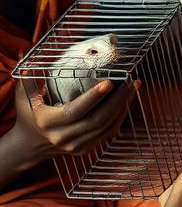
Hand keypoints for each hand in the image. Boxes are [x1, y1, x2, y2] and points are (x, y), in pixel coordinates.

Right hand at [14, 77, 137, 163]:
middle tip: (130, 82)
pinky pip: (109, 132)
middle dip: (118, 100)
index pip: (75, 110)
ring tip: (133, 87)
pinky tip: (127, 101)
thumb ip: (28, 80)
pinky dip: (120, 116)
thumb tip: (26, 57)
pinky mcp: (86, 149)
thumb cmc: (29, 116)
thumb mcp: (24, 99)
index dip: (94, 97)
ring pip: (107, 127)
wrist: (31, 146)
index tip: (110, 81)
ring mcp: (76, 146)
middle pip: (98, 119)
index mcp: (48, 123)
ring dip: (123, 106)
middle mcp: (63, 137)